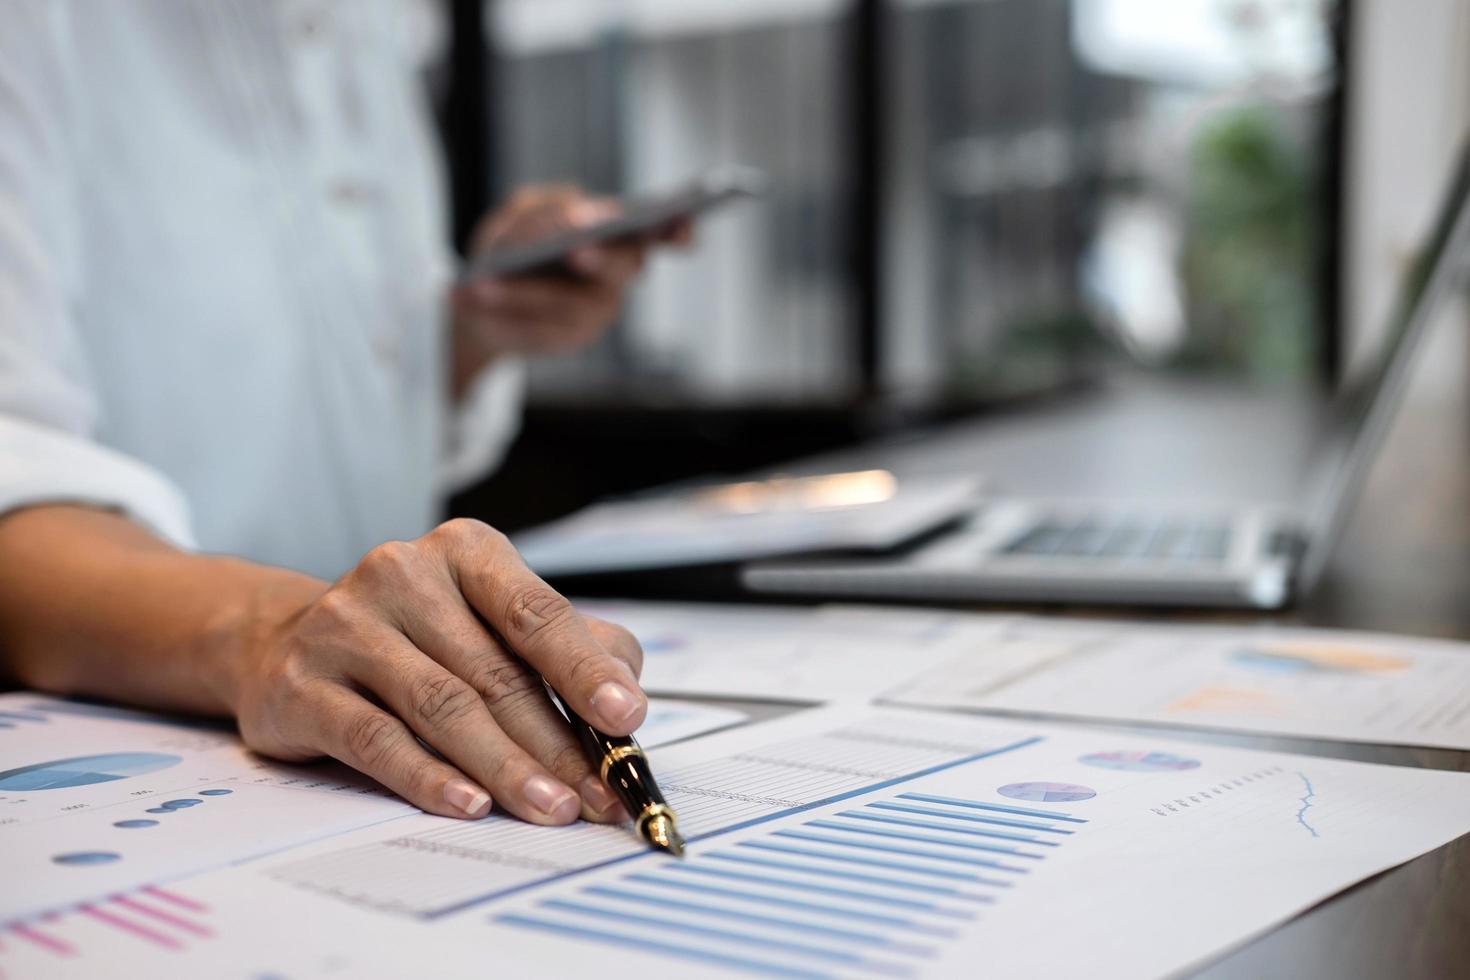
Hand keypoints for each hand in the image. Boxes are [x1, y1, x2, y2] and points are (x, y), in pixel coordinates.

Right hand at [228, 519, 646, 823]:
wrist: (287, 641)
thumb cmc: (419, 636)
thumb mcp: (494, 621)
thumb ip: (568, 649)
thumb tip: (625, 700)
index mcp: (465, 552)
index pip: (536, 612)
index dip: (585, 670)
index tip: (627, 717)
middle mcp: (403, 575)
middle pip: (497, 673)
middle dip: (558, 744)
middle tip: (599, 795)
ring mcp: (346, 627)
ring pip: (444, 707)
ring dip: (506, 767)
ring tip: (551, 808)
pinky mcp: (302, 685)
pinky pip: (377, 740)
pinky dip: (429, 777)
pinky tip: (471, 804)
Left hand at [449, 184, 691, 397]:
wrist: (479, 298)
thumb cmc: (511, 248)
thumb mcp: (516, 217)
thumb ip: (542, 210)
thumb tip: (573, 211)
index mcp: (615, 237)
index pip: (660, 234)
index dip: (677, 230)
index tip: (681, 223)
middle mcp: (616, 278)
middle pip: (624, 266)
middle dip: (602, 258)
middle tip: (577, 249)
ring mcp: (595, 314)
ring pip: (569, 305)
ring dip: (523, 292)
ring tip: (484, 281)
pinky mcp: (566, 340)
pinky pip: (538, 329)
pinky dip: (502, 312)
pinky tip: (471, 296)